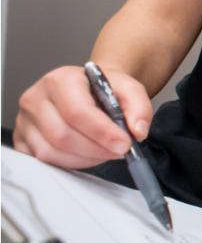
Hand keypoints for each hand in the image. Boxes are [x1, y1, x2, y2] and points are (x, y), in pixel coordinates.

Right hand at [13, 65, 151, 168]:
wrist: (88, 91)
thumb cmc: (103, 90)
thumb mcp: (129, 89)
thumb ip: (139, 107)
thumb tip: (137, 131)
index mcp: (61, 80)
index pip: (77, 112)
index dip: (102, 133)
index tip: (124, 144)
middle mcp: (36, 98)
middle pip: (62, 135)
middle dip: (96, 149)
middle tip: (119, 150)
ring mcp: (25, 120)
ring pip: (51, 152)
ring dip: (85, 158)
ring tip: (104, 150)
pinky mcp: (21, 139)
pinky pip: (44, 161)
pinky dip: (70, 163)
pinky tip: (86, 153)